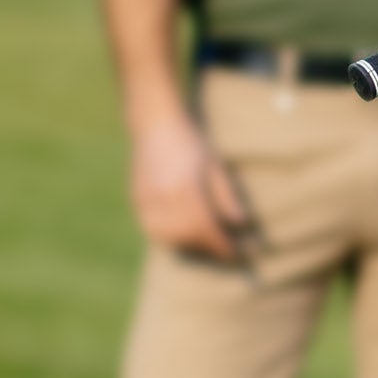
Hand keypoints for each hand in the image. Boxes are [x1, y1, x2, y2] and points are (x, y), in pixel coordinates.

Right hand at [131, 112, 251, 257]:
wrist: (156, 124)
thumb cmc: (191, 143)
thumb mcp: (215, 167)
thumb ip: (226, 198)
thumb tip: (240, 225)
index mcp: (187, 189)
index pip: (207, 229)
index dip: (222, 245)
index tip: (237, 253)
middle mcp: (164, 197)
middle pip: (188, 236)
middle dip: (208, 248)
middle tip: (223, 251)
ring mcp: (147, 200)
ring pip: (168, 237)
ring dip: (188, 246)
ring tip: (204, 244)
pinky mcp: (137, 199)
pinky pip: (152, 229)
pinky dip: (168, 237)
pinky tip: (181, 235)